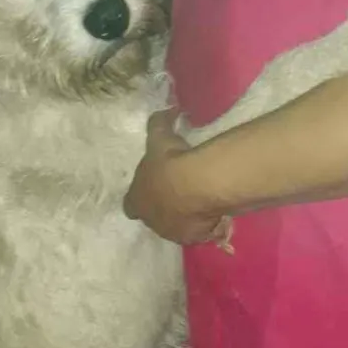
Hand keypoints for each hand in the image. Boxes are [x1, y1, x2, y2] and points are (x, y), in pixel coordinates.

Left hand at [124, 108, 228, 244]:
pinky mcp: (195, 238)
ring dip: (185, 217)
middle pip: (154, 218)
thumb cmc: (170, 161)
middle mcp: (151, 221)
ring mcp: (173, 233)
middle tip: (180, 193)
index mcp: (136, 200)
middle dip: (164, 208)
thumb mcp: (159, 136)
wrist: (197, 185)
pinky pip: (201, 233)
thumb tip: (168, 109)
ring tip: (200, 202)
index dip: (140, 197)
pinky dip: (207, 226)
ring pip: (178, 227)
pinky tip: (216, 214)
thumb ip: (159, 122)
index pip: (131, 204)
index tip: (153, 187)